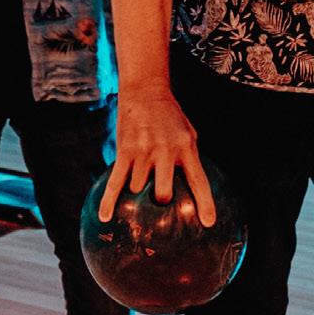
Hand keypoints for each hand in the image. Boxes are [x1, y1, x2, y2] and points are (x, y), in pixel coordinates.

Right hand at [98, 87, 216, 223]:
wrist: (145, 92)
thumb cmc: (170, 115)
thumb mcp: (188, 133)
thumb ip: (190, 157)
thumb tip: (193, 186)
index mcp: (186, 147)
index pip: (198, 181)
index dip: (205, 203)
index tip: (208, 223)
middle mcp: (165, 151)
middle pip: (163, 192)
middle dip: (162, 203)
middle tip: (160, 203)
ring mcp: (143, 152)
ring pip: (138, 189)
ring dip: (137, 196)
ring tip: (136, 199)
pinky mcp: (124, 151)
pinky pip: (115, 181)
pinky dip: (109, 201)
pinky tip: (105, 217)